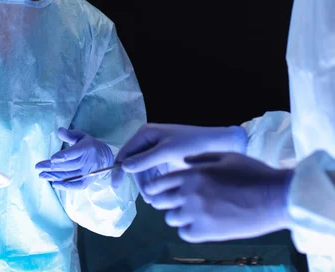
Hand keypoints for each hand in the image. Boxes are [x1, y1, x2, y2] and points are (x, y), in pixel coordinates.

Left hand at [36, 127, 113, 189]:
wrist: (105, 157)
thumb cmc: (89, 145)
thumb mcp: (81, 136)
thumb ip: (70, 134)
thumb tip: (59, 131)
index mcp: (86, 148)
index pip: (73, 153)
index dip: (62, 156)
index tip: (52, 159)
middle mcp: (87, 162)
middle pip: (68, 166)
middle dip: (52, 167)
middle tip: (38, 167)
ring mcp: (88, 173)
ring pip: (69, 176)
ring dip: (54, 176)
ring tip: (41, 175)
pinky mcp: (87, 181)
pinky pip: (75, 186)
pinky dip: (65, 186)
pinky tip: (54, 184)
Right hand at [113, 123, 246, 196]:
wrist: (217, 143)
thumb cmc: (191, 144)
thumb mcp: (167, 152)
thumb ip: (145, 159)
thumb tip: (123, 167)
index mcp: (145, 134)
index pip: (125, 152)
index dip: (118, 169)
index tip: (116, 187)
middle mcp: (148, 140)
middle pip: (134, 163)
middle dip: (138, 181)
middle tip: (149, 199)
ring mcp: (157, 149)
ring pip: (144, 170)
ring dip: (147, 184)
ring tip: (155, 200)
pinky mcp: (166, 157)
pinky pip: (153, 171)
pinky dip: (155, 182)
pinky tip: (161, 193)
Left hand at [144, 152, 292, 241]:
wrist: (274, 197)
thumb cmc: (252, 173)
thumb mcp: (225, 156)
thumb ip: (200, 158)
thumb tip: (183, 161)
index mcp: (192, 174)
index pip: (159, 183)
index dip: (155, 187)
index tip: (156, 191)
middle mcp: (190, 194)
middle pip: (161, 202)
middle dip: (164, 201)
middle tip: (172, 202)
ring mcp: (198, 214)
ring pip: (171, 219)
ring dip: (177, 215)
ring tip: (188, 213)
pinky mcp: (208, 233)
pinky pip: (185, 233)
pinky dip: (188, 229)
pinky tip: (198, 224)